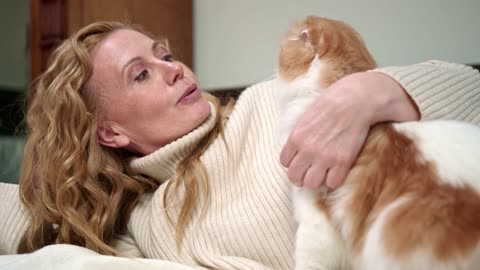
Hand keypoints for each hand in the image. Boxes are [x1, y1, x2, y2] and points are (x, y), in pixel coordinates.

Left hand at [280, 72, 419, 188]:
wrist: (355, 100)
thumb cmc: (331, 103)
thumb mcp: (307, 117)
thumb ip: (300, 135)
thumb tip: (298, 149)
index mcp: (296, 137)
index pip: (284, 162)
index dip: (293, 163)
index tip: (300, 161)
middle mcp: (307, 150)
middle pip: (295, 177)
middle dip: (300, 176)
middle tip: (309, 173)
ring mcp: (324, 157)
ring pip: (312, 184)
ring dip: (316, 180)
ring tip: (322, 174)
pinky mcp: (342, 162)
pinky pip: (333, 183)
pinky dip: (334, 180)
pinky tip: (336, 171)